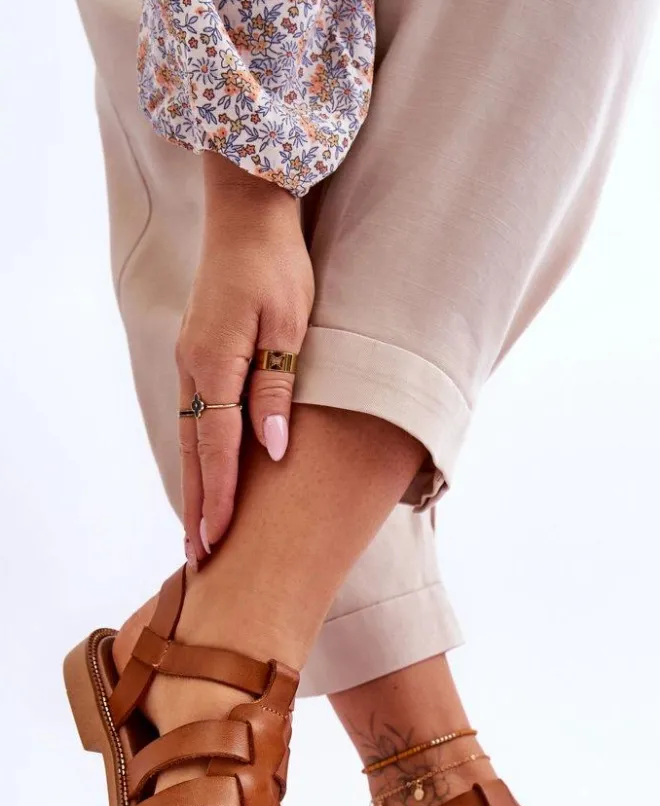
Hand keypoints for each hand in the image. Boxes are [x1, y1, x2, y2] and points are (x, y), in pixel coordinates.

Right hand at [176, 154, 314, 560]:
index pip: (219, 445)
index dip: (222, 495)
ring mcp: (190, 362)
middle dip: (199, 506)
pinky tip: (203, 477)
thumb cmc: (276, 265)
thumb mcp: (289, 325)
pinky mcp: (198, 356)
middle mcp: (193, 368)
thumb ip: (277, 389)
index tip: (220, 538)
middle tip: (199, 557)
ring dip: (195, 487)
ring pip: (191, 438)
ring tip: (197, 531)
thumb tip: (274, 450)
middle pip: (196, 452)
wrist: (247, 214)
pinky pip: (195, 418)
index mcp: (215, 362)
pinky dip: (198, 456)